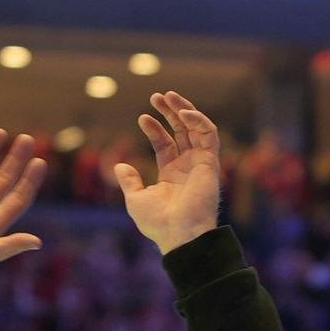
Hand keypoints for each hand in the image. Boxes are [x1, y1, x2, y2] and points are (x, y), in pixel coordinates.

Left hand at [113, 89, 221, 251]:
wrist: (179, 234)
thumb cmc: (158, 222)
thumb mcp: (136, 199)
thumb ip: (130, 181)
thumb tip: (119, 166)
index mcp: (172, 175)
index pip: (165, 144)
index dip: (155, 129)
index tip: (142, 117)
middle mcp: (188, 167)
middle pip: (182, 132)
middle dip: (170, 112)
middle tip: (156, 96)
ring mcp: (200, 164)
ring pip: (197, 128)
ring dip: (184, 109)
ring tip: (169, 96)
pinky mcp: (210, 162)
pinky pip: (209, 135)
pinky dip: (198, 120)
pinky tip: (183, 112)